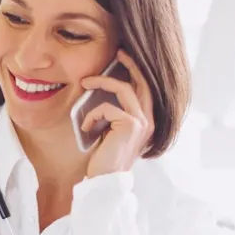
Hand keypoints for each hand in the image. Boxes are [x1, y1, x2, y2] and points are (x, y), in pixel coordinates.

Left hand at [80, 49, 154, 177]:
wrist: (105, 182)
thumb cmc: (105, 159)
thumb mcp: (111, 132)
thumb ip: (115, 114)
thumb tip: (103, 92)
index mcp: (146, 122)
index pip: (146, 89)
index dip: (136, 71)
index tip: (122, 58)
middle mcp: (149, 120)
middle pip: (143, 81)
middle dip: (130, 64)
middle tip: (117, 52)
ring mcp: (142, 122)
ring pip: (123, 88)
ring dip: (101, 82)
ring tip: (85, 83)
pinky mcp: (130, 125)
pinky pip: (108, 107)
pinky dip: (92, 114)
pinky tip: (86, 127)